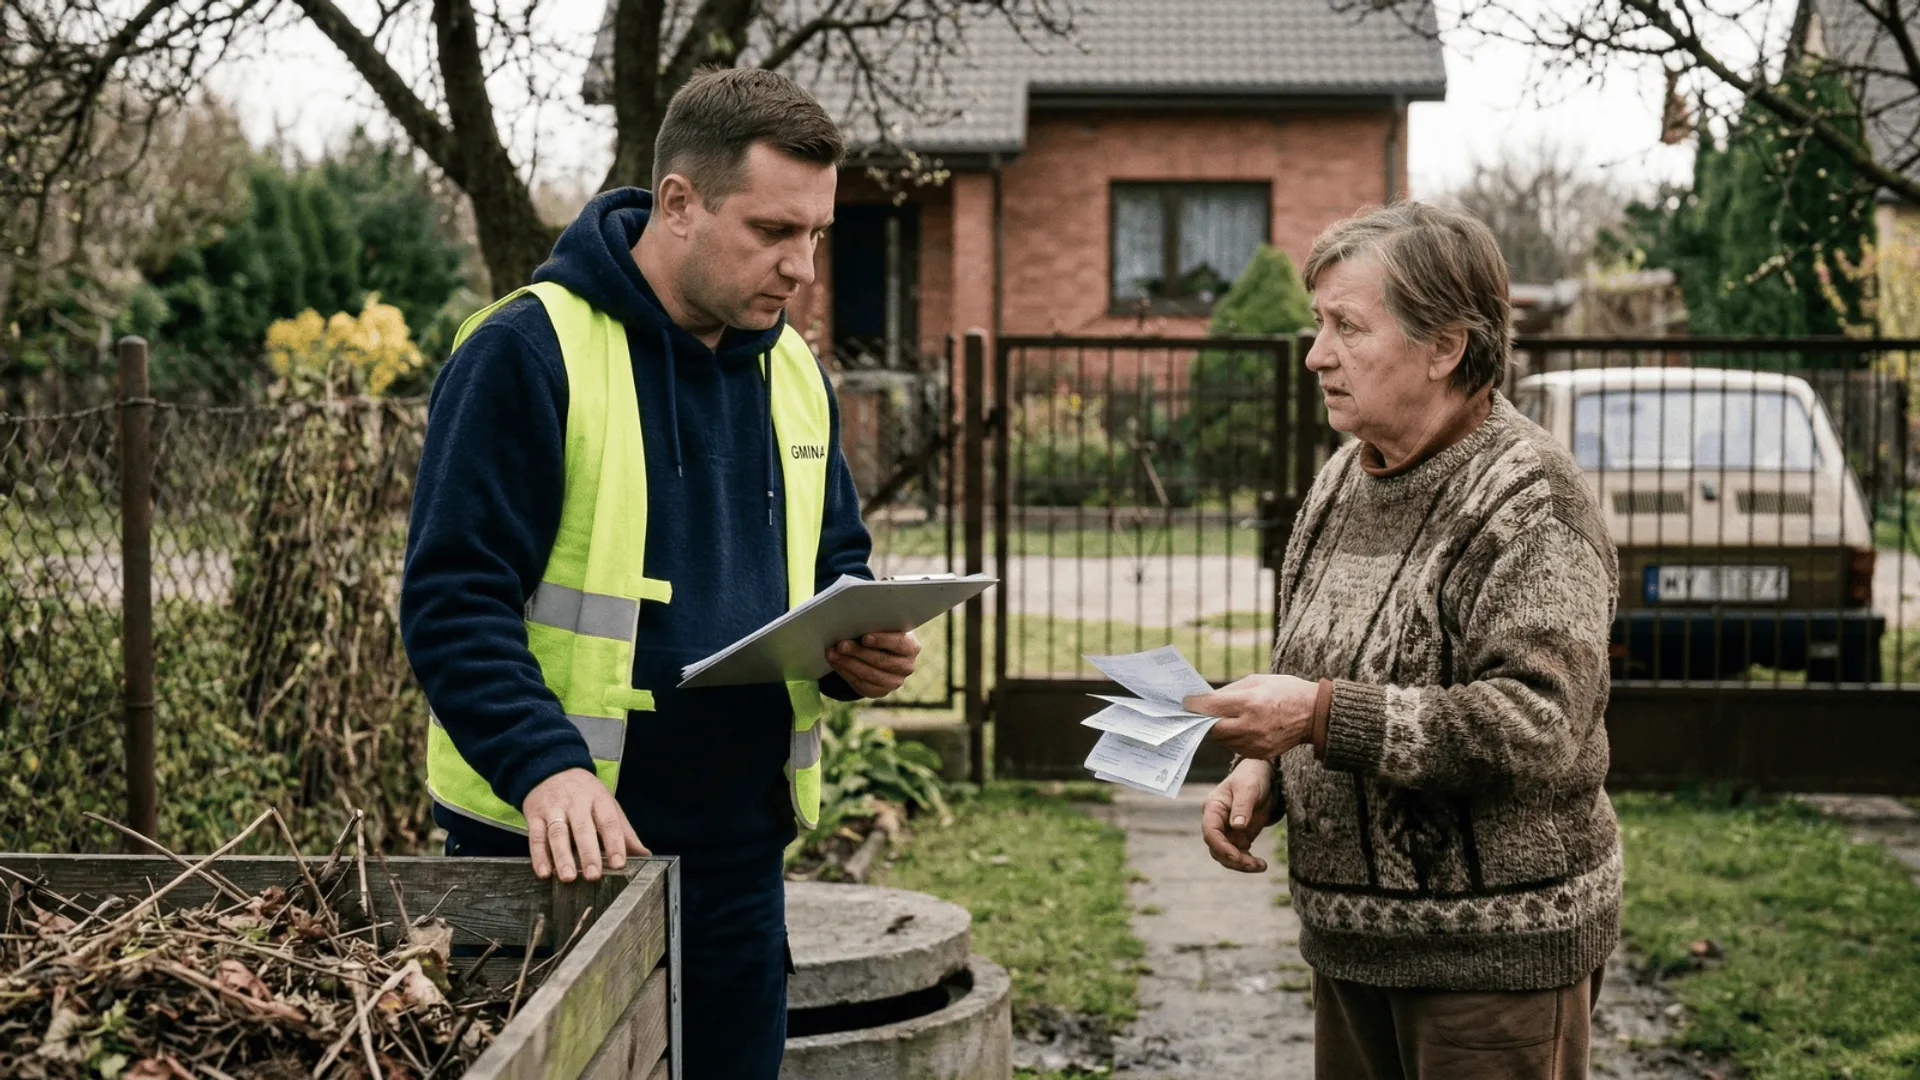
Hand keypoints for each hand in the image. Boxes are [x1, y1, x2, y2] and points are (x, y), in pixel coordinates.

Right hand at [522, 768, 648, 882]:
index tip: (619, 863)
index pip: (609, 822)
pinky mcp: (534, 815)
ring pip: (558, 834)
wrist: (552, 768)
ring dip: (562, 857)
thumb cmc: (585, 793)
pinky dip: (539, 856)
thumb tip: (645, 854)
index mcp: (599, 799)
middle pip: (583, 829)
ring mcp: (553, 808)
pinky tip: (545, 872)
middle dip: (589, 853)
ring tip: (569, 877)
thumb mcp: (608, 805)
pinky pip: (535, 836)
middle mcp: (576, 803)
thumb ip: (624, 832)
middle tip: (593, 875)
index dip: (615, 843)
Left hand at [826, 630, 920, 698]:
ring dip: (848, 663)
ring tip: (833, 653)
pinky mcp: (881, 692)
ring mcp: (895, 681)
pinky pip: (862, 684)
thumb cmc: (881, 633)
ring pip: (870, 674)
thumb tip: (853, 625)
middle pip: (882, 660)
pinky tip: (836, 663)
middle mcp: (907, 666)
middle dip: (858, 652)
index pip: (899, 643)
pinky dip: (846, 672)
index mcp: (912, 646)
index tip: (865, 638)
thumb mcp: (883, 627)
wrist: (882, 652)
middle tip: (841, 645)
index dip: (882, 641)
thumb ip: (875, 625)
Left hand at [1185, 674, 1317, 760]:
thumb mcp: (1257, 681)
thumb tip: (1206, 698)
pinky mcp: (1260, 754)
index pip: (1212, 706)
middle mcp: (1251, 725)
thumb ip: (1230, 691)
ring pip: (1223, 740)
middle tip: (1202, 712)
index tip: (1186, 702)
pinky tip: (1241, 728)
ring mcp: (1256, 743)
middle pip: (1214, 728)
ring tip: (1226, 718)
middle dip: (1206, 720)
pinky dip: (1233, 738)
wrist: (1314, 714)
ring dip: (1220, 729)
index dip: (1195, 705)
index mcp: (1251, 703)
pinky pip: (1236, 747)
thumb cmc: (1285, 691)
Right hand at [1202, 758, 1275, 873]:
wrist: (1263, 776)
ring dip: (1242, 864)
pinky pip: (1239, 855)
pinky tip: (1261, 865)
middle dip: (1233, 860)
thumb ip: (1242, 807)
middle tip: (1253, 864)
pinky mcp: (1239, 837)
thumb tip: (1237, 827)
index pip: (1210, 831)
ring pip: (1227, 856)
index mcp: (1213, 808)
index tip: (1236, 856)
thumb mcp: (1248, 788)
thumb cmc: (1252, 777)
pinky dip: (1248, 862)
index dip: (1221, 846)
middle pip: (1216, 848)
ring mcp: (1227, 831)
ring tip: (1261, 866)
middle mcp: (1217, 822)